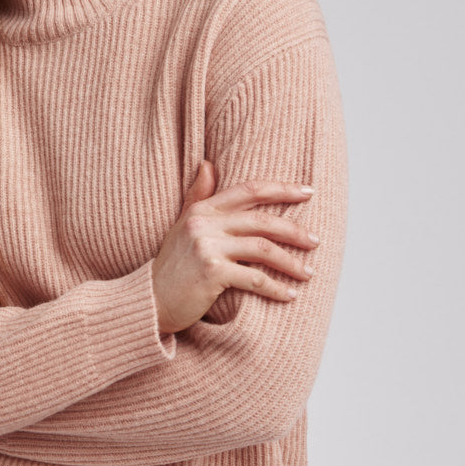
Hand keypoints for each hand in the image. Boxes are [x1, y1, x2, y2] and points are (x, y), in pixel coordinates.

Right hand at [151, 161, 319, 334]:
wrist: (148, 302)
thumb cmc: (171, 267)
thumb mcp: (181, 226)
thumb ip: (197, 196)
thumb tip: (208, 163)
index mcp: (202, 210)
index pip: (250, 190)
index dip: (282, 189)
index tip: (308, 192)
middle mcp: (204, 224)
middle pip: (263, 220)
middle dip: (295, 231)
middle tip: (315, 241)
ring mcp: (207, 247)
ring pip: (263, 249)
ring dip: (291, 263)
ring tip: (308, 273)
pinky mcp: (212, 273)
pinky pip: (255, 278)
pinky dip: (275, 288)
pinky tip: (288, 295)